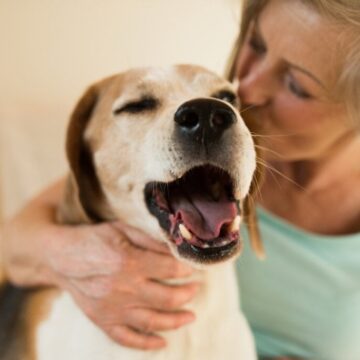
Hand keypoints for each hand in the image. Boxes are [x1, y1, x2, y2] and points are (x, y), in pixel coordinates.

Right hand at [46, 220, 198, 349]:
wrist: (61, 257)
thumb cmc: (94, 239)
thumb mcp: (123, 230)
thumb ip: (150, 241)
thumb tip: (177, 250)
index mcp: (130, 261)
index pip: (169, 268)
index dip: (186, 268)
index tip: (192, 268)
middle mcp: (123, 288)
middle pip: (167, 297)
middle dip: (188, 294)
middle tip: (196, 289)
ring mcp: (113, 309)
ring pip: (153, 321)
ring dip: (176, 321)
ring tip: (191, 317)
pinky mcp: (103, 321)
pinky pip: (127, 339)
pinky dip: (146, 344)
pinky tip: (162, 342)